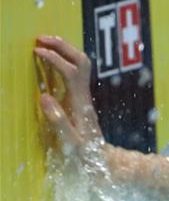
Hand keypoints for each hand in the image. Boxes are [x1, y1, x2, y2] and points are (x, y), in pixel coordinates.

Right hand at [33, 35, 104, 158]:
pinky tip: (51, 62)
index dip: (55, 58)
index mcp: (80, 103)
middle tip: (40, 38)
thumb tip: (44, 96)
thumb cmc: (84, 155)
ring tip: (44, 44)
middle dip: (62, 46)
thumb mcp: (70, 142)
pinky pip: (75, 74)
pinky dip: (63, 62)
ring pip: (80, 65)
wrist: (101, 162)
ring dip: (64, 51)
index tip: (37, 51)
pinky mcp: (80, 101)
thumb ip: (58, 120)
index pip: (71, 71)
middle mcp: (84, 96)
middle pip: (80, 61)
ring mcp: (83, 97)